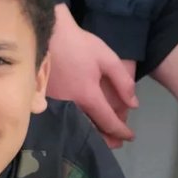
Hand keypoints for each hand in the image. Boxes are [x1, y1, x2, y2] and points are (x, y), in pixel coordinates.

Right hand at [44, 4, 138, 148]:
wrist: (46, 33)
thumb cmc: (78, 44)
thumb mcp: (107, 57)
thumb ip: (122, 82)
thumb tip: (133, 105)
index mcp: (88, 96)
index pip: (109, 122)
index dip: (122, 132)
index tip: (131, 137)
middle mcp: (71, 106)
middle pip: (91, 132)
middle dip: (107, 140)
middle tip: (118, 143)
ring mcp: (55, 106)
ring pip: (76, 129)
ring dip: (91, 136)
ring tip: (103, 138)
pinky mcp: (44, 102)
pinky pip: (64, 121)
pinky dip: (76, 127)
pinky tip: (82, 126)